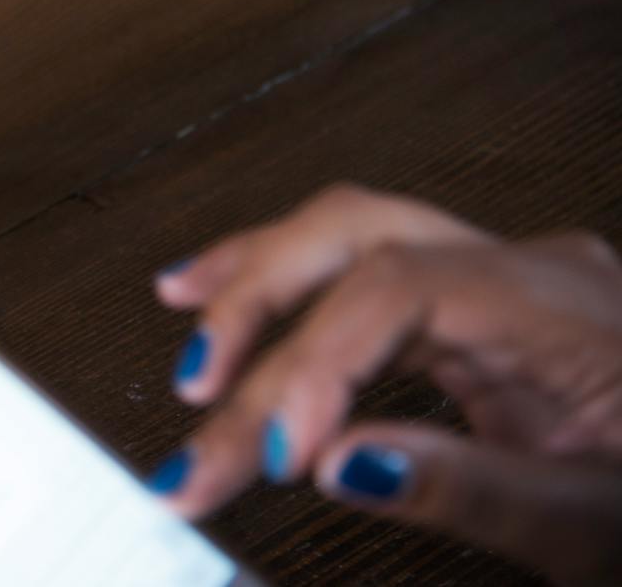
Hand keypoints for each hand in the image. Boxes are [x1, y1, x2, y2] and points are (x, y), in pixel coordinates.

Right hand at [153, 184, 621, 583]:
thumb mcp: (600, 526)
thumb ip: (474, 491)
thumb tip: (339, 460)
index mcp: (566, 303)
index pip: (397, 288)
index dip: (315, 360)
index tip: (272, 454)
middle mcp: (531, 267)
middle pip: (359, 233)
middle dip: (259, 306)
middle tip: (194, 402)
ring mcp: (508, 282)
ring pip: (355, 230)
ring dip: (259, 274)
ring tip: (179, 310)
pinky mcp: (487, 317)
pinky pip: (370, 271)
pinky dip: (295, 288)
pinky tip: (234, 298)